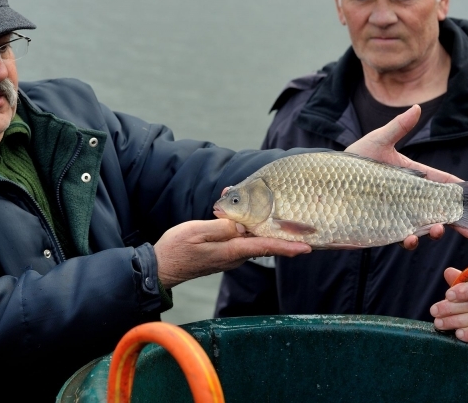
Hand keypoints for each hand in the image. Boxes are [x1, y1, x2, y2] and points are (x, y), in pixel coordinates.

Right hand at [153, 218, 310, 288]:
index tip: (306, 248)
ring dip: (258, 222)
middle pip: (263, 241)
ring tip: (258, 200)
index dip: (287, 246)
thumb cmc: (176, 249)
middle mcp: (234, 256)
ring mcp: (229, 256)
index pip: (265, 247)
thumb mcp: (197, 232)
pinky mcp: (223, 253)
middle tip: (297, 219)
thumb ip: (221, 227)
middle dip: (278, 229)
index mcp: (230, 251)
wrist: (161, 267)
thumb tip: (242, 224)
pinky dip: (242, 224)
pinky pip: (239, 238)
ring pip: (251, 237)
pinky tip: (234, 211)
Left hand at [345, 104, 467, 245]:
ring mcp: (395, 213)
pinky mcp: (381, 226)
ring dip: (434, 231)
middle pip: (438, 209)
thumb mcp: (377, 142)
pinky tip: (409, 237)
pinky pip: (399, 236)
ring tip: (436, 230)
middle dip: (455, 221)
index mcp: (411, 177)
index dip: (459, 192)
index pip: (441, 184)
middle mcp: (406, 197)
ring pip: (423, 226)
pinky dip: (408, 238)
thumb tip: (417, 107)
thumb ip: (398, 127)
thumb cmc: (352, 160)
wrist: (325, 182)